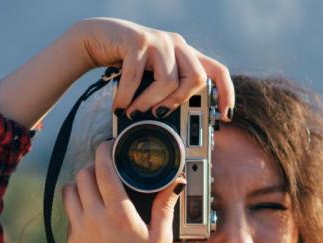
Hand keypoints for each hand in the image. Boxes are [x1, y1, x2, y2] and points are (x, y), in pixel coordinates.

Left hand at [61, 140, 184, 242]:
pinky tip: (91, 212)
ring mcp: (79, 231)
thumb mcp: (161, 237)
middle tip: (105, 168)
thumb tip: (176, 181)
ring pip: (69, 191)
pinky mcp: (71, 242)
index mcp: (119, 214)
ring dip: (80, 183)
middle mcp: (94, 219)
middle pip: (82, 175)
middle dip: (93, 167)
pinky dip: (77, 206)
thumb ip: (166, 206)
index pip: (103, 169)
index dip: (104, 151)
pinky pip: (69, 214)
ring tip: (93, 187)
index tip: (109, 145)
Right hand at [68, 17, 235, 119]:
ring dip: (148, 103)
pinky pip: (137, 77)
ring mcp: (159, 40)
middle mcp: (177, 44)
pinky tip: (119, 107)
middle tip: (159, 114)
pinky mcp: (138, 40)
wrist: (96, 37)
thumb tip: (174, 125)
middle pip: (196, 79)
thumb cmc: (125, 63)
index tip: (225, 116)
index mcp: (185, 54)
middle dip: (178, 102)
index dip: (226, 93)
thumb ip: (167, 91)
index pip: (217, 70)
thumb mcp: (151, 77)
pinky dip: (127, 97)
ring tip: (133, 112)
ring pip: (168, 81)